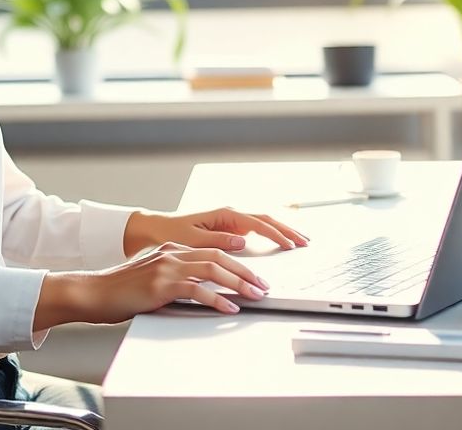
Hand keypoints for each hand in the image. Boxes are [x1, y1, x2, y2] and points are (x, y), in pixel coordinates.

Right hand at [36, 243, 270, 326]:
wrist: (93, 293)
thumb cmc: (120, 291)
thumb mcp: (152, 278)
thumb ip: (175, 279)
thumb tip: (200, 292)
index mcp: (172, 249)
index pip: (213, 251)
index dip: (237, 263)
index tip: (253, 276)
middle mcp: (172, 252)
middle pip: (219, 257)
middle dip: (246, 272)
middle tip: (263, 286)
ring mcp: (166, 266)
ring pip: (213, 270)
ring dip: (239, 284)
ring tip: (255, 296)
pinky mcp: (161, 284)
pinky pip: (197, 290)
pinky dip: (217, 299)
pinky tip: (229, 308)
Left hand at [123, 207, 309, 256]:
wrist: (155, 231)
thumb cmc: (170, 234)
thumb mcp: (191, 240)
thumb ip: (217, 240)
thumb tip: (242, 241)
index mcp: (223, 215)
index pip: (257, 224)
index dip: (275, 235)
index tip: (290, 245)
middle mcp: (230, 215)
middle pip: (266, 220)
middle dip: (287, 230)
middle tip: (306, 242)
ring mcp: (231, 222)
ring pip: (264, 223)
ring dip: (282, 230)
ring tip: (300, 239)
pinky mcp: (229, 229)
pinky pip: (256, 229)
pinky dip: (271, 233)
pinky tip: (281, 239)